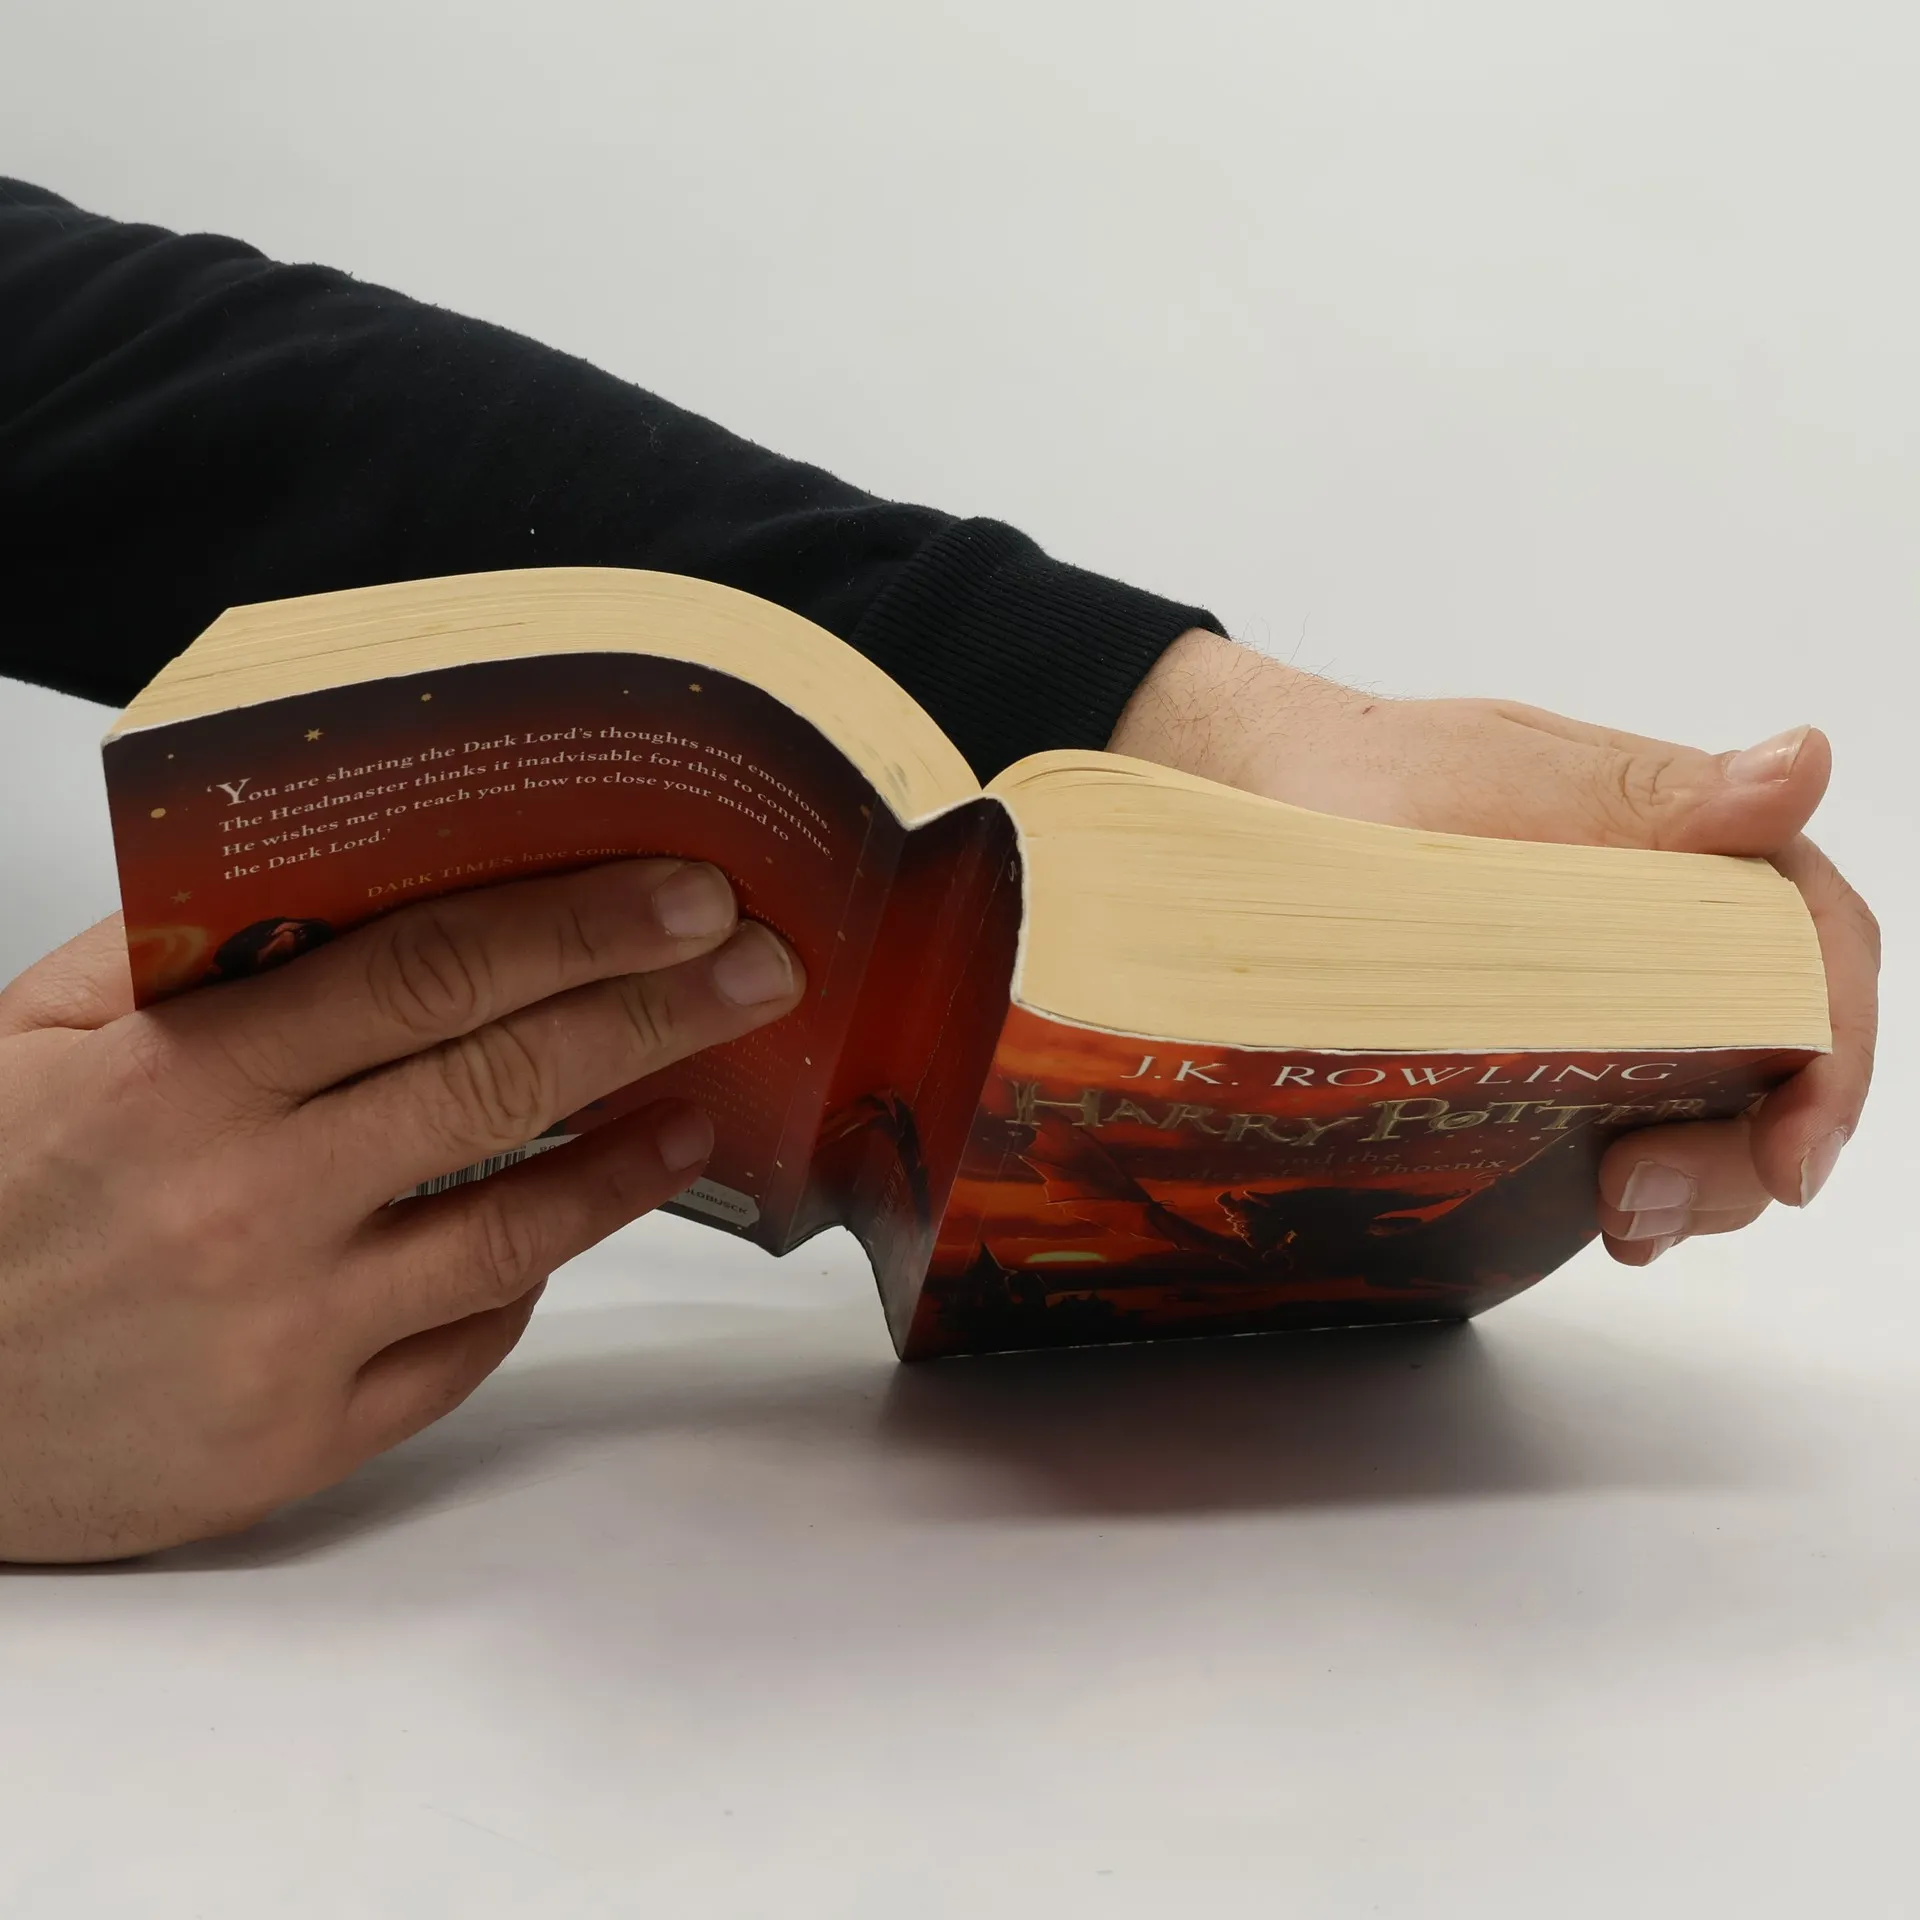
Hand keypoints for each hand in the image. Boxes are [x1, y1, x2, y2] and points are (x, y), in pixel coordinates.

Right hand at [0, 861, 804, 1561]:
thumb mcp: (30, 1037)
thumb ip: (178, 952)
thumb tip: (339, 889)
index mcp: (182, 1079)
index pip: (432, 971)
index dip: (580, 926)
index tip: (686, 897)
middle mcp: (248, 1204)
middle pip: (504, 1081)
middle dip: (655, 1012)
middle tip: (757, 969)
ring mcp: (284, 1335)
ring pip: (516, 1231)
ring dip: (631, 1161)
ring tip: (699, 1107)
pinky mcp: (295, 1442)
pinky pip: (461, 1349)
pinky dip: (525, 1281)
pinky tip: (565, 1228)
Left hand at [1111, 630, 1878, 1264]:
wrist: (1248, 803)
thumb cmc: (1362, 772)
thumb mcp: (1495, 778)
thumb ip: (1647, 802)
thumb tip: (1803, 767)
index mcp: (1687, 841)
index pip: (1813, 945)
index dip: (1829, 1056)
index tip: (1790, 1153)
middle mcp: (1669, 916)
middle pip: (1780, 1040)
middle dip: (1752, 1141)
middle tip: (1651, 1201)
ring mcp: (1612, 982)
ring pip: (1716, 1088)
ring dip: (1699, 1169)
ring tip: (1625, 1220)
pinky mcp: (1551, 1036)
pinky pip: (1629, 1104)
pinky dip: (1638, 1167)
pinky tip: (1603, 1216)